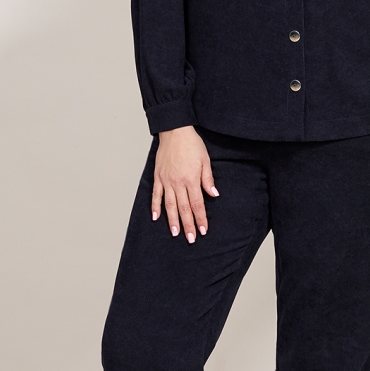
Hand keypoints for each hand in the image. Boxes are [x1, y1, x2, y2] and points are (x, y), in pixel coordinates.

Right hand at [152, 126, 218, 242]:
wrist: (175, 131)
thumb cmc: (191, 144)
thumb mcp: (205, 161)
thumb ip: (208, 179)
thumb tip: (214, 195)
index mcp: (191, 179)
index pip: (197, 204)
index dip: (200, 218)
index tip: (203, 230)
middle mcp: (178, 183)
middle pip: (183, 208)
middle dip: (188, 225)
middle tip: (190, 239)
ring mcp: (166, 181)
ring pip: (169, 205)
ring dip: (172, 220)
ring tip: (175, 233)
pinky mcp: (158, 177)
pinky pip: (156, 195)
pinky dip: (155, 207)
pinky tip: (156, 217)